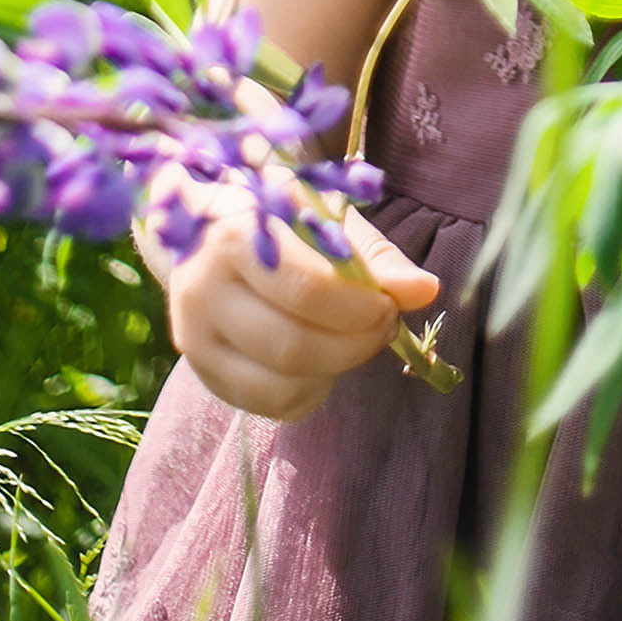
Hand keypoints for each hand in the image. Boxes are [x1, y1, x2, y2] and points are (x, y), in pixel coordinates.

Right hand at [147, 170, 440, 427]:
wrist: (199, 226)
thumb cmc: (275, 215)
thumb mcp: (322, 215)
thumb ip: (374, 255)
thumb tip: (427, 291)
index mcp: (234, 235)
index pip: (307, 290)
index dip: (360, 308)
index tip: (391, 306)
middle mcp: (202, 291)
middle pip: (292, 346)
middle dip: (354, 346)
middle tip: (384, 328)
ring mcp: (194, 339)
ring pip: (278, 385)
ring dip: (334, 371)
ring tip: (352, 341)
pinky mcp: (202, 373)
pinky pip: (266, 406)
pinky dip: (308, 393)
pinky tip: (321, 362)